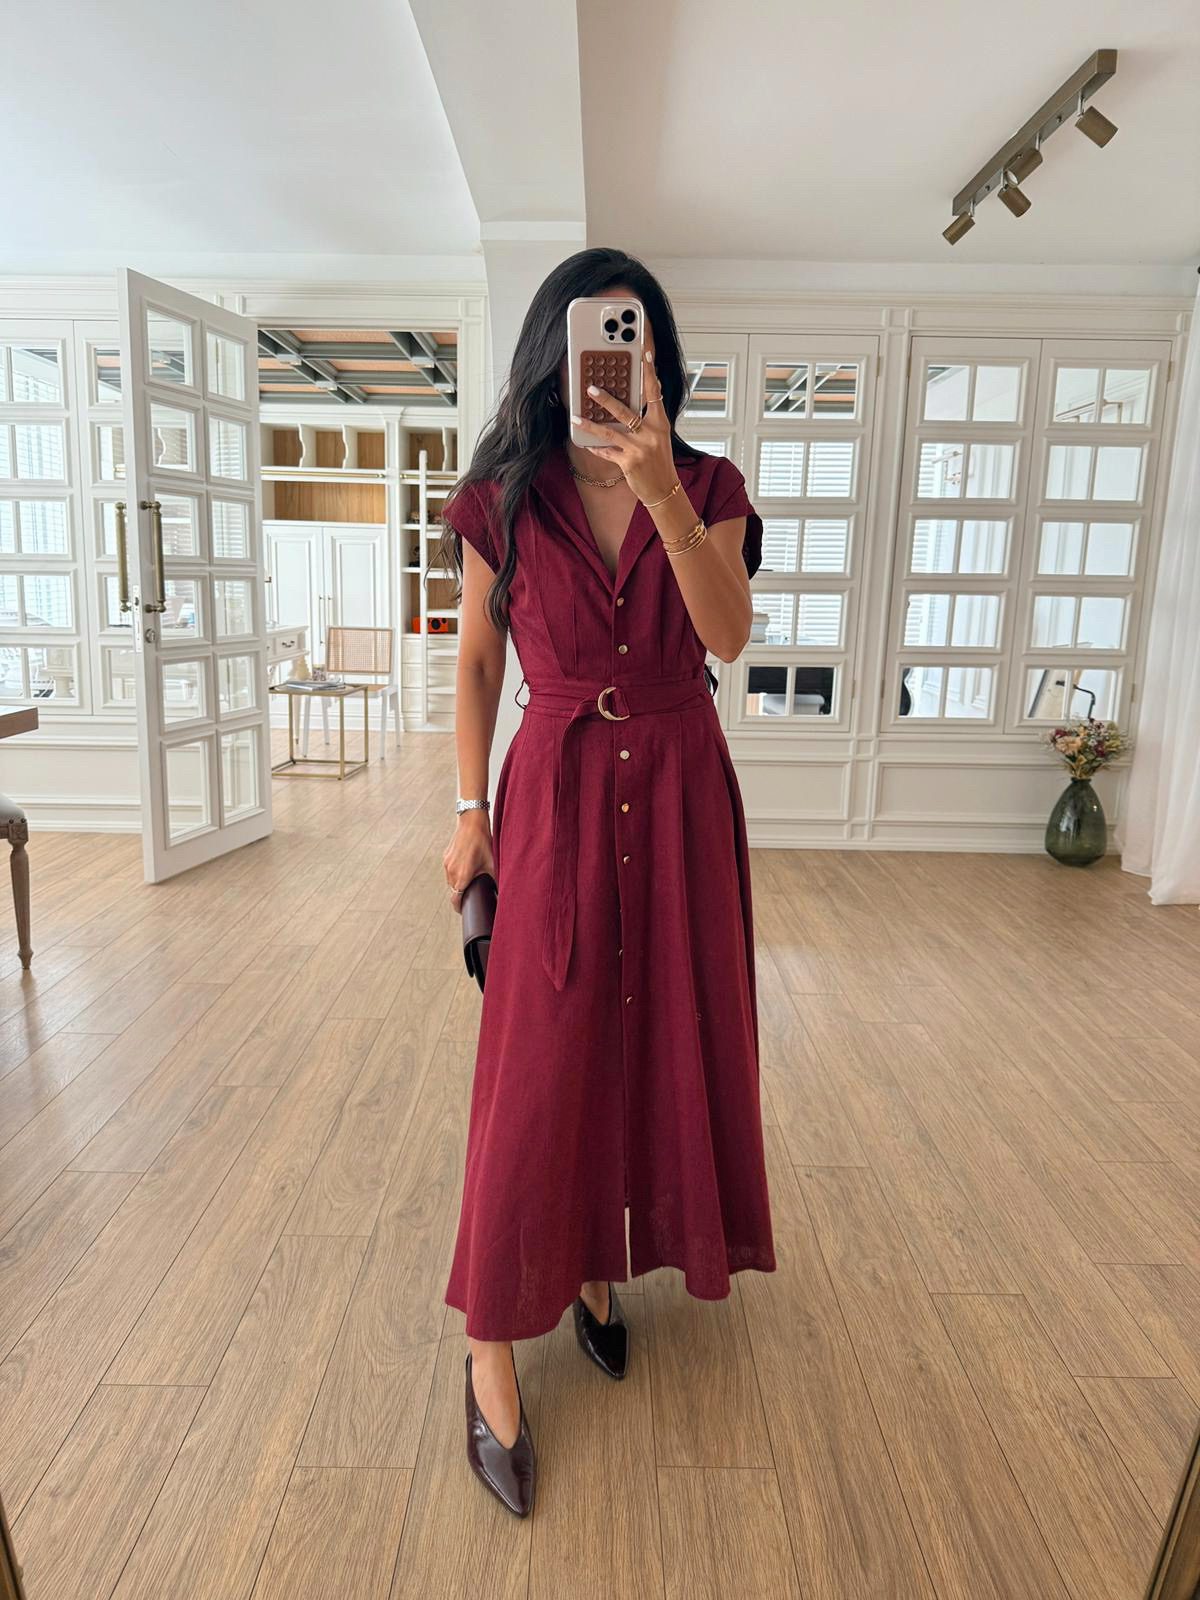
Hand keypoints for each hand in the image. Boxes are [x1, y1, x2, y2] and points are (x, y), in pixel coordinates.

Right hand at [443, 813, 493, 915]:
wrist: (471, 823)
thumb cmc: (482, 841)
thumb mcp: (492, 862)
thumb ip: (494, 879)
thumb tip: (502, 890)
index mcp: (462, 875)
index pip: (455, 899)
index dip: (459, 907)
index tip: (464, 909)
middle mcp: (452, 871)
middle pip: (454, 890)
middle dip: (461, 893)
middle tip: (472, 892)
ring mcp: (447, 864)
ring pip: (450, 881)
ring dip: (458, 883)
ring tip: (469, 878)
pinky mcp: (446, 857)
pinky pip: (449, 871)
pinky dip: (456, 872)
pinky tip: (466, 866)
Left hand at [571, 348, 676, 503]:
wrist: (664, 490)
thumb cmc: (660, 461)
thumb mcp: (659, 437)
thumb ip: (648, 418)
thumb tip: (636, 398)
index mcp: (660, 423)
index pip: (654, 393)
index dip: (650, 373)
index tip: (645, 354)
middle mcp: (650, 434)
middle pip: (625, 411)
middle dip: (605, 400)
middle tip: (590, 388)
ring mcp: (638, 449)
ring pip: (610, 432)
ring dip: (591, 424)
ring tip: (576, 417)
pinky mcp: (628, 463)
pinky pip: (607, 452)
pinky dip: (596, 448)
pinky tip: (586, 444)